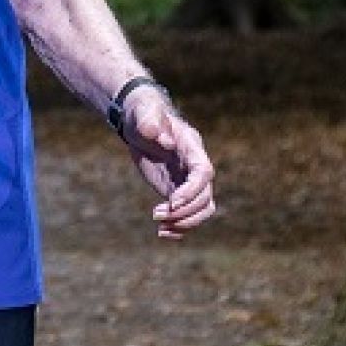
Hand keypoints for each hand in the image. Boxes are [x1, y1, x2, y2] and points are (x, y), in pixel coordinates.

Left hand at [117, 90, 216, 240]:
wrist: (139, 121)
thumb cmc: (143, 113)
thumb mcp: (144, 112)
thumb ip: (151, 121)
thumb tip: (162, 138)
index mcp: (191, 147)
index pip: (204, 172)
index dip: (192, 190)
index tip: (172, 201)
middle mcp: (194, 167)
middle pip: (205, 196)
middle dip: (184, 211)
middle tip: (157, 215)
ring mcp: (187, 181)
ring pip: (202, 209)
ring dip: (184, 223)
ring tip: (160, 227)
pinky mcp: (177, 191)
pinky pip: (188, 214)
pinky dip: (179, 227)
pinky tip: (162, 233)